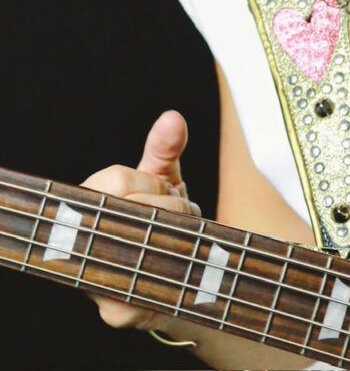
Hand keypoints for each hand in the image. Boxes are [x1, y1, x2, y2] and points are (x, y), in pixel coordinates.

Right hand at [82, 110, 199, 329]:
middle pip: (130, 214)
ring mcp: (96, 277)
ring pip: (141, 250)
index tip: (169, 188)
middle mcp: (83, 240)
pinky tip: (182, 265)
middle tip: (184, 213)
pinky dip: (175, 272)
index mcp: (92, 201)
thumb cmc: (160, 215)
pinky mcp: (115, 310)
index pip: (114, 182)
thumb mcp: (163, 177)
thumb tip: (173, 118)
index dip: (152, 183)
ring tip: (186, 235)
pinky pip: (148, 289)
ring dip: (176, 239)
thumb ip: (165, 148)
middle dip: (169, 210)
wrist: (174, 272)